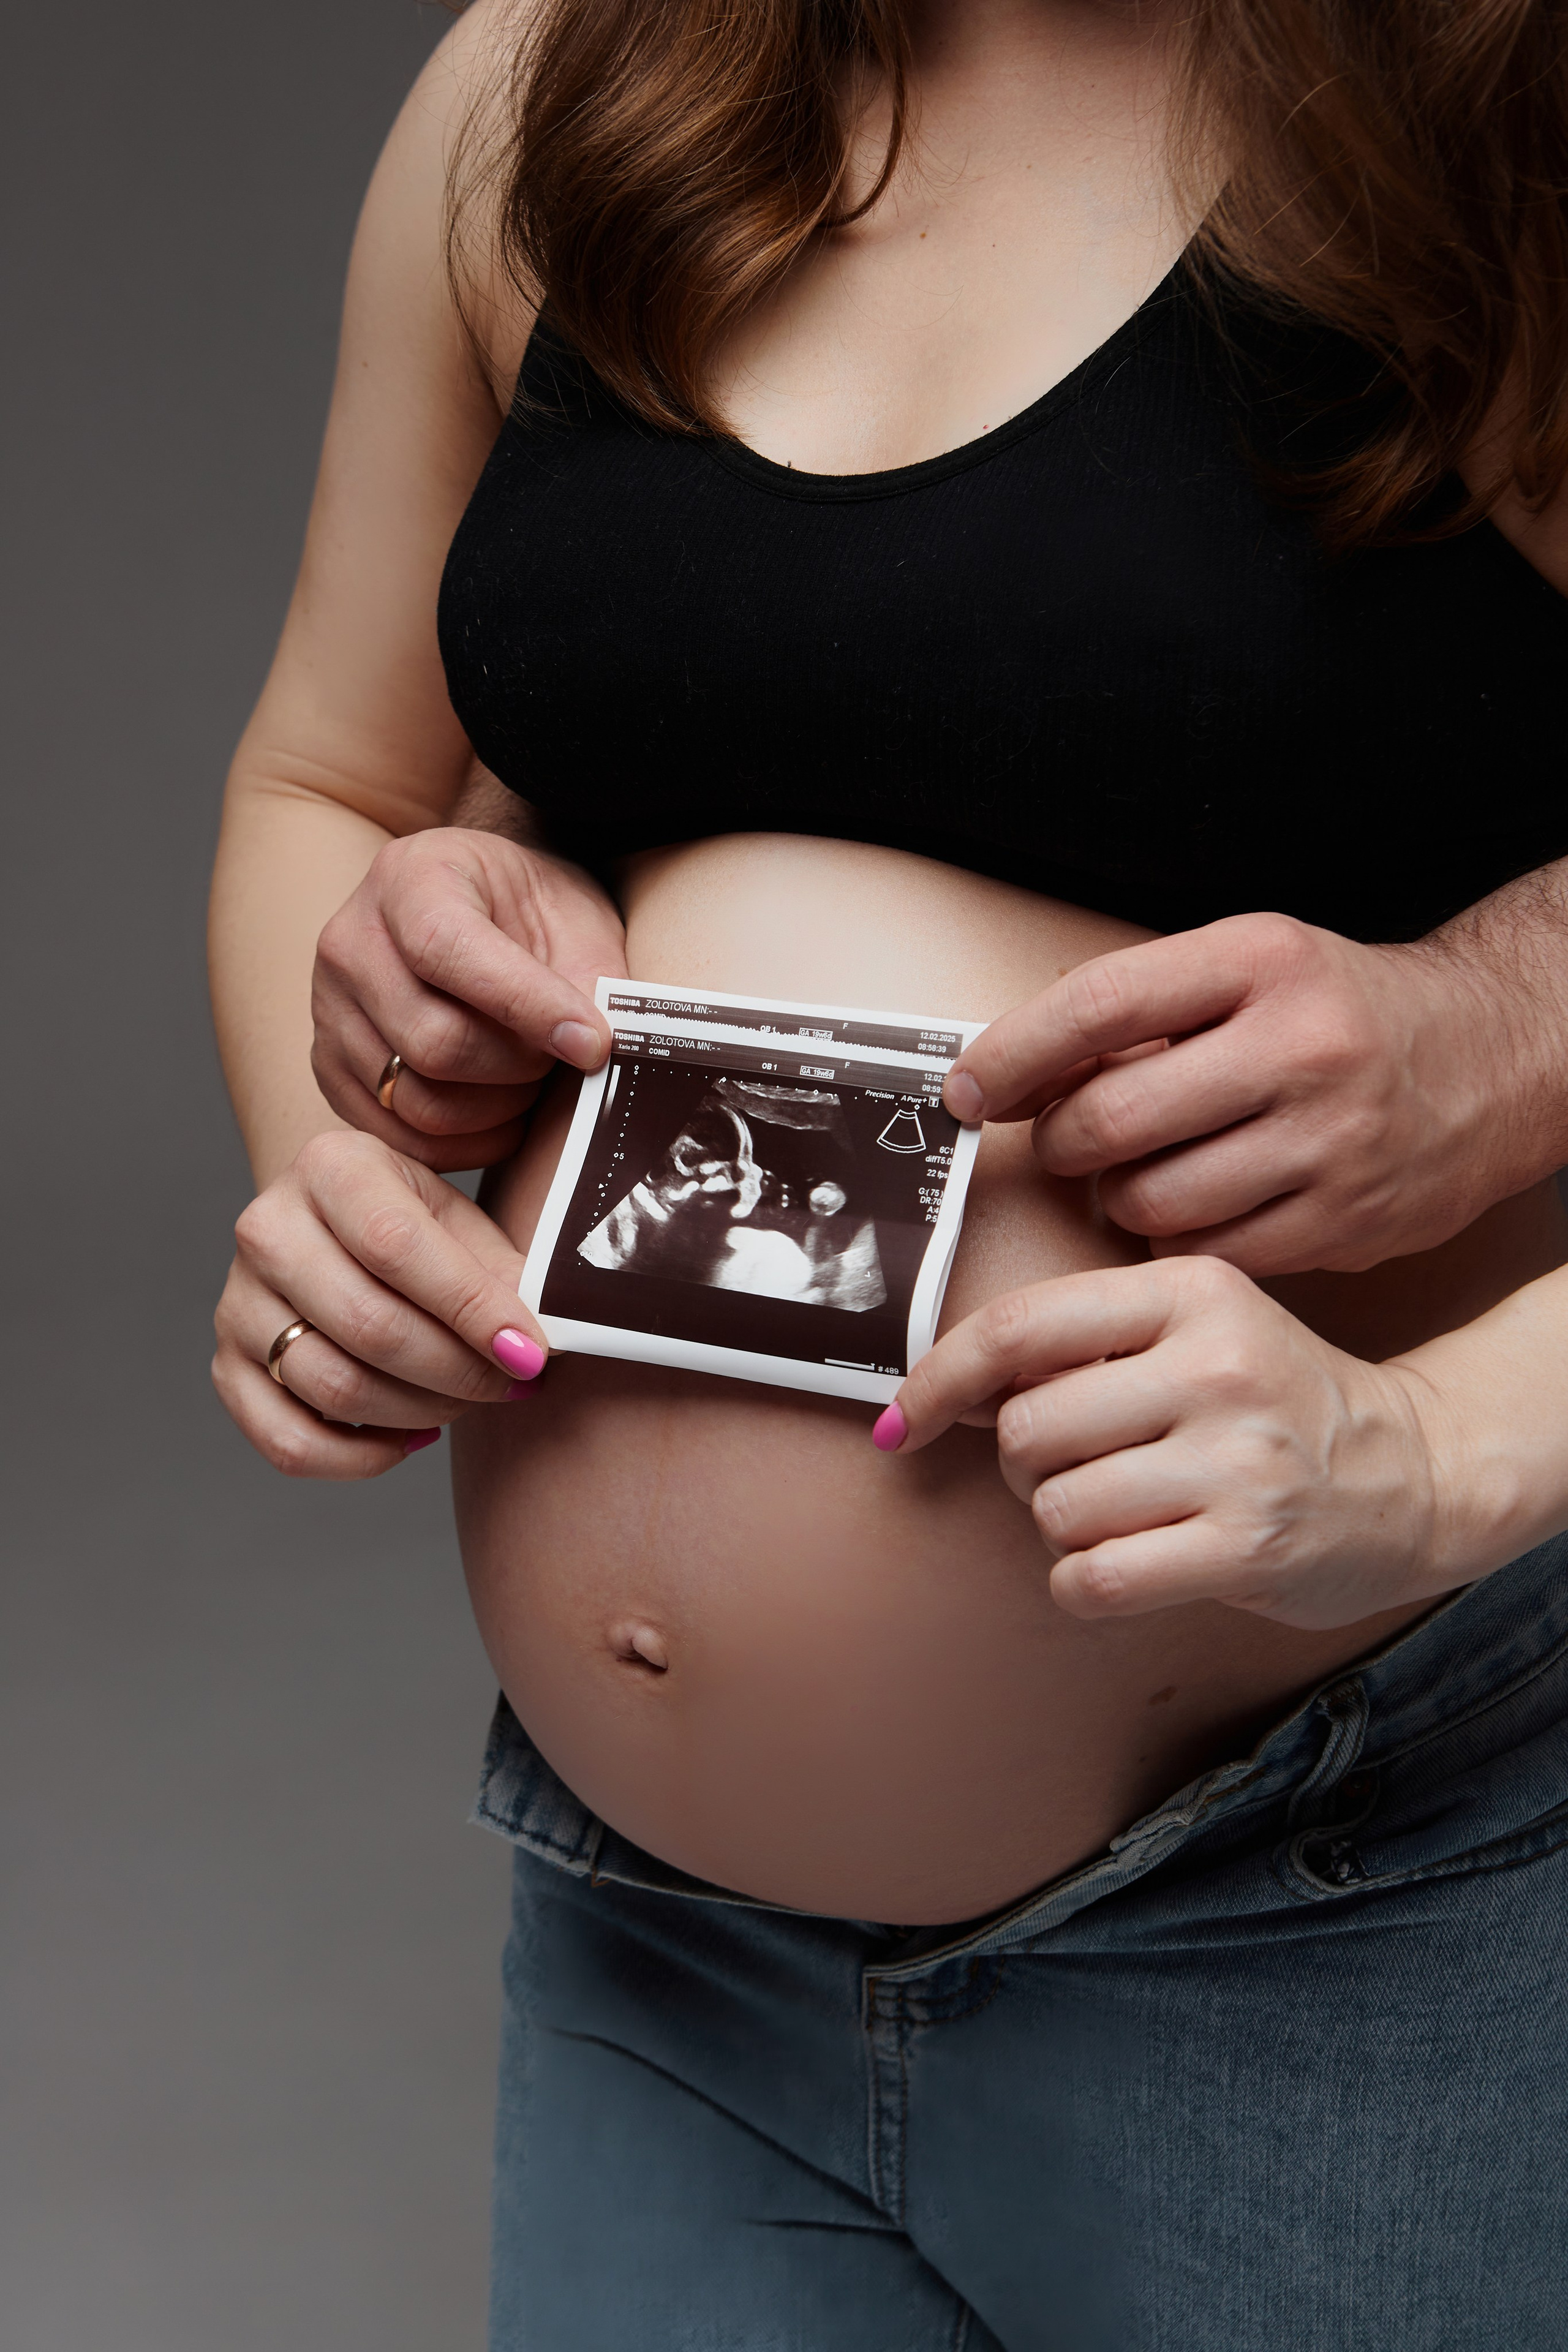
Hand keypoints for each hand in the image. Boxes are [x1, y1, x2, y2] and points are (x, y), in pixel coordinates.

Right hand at [212, 1130, 547, 1479]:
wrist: (337, 1226)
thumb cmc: (416, 1226)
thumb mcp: (463, 1221)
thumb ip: (504, 1273)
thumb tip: (543, 1342)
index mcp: (330, 1167)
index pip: (398, 1248)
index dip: (472, 1310)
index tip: (531, 1354)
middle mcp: (267, 1229)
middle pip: (368, 1326)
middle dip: (458, 1372)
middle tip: (512, 1385)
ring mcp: (237, 1302)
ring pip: (334, 1387)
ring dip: (421, 1412)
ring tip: (468, 1401)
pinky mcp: (227, 1367)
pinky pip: (290, 1442)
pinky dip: (362, 1457)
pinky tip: (413, 1437)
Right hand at [311, 828, 628, 1170]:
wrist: (473, 908)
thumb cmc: (527, 910)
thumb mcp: (573, 916)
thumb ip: (589, 976)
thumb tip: (598, 1047)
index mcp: (409, 878)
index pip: (449, 951)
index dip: (529, 1007)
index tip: (592, 1042)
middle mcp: (350, 942)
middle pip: (433, 1042)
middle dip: (519, 1066)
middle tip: (561, 1056)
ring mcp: (329, 1011)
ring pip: (416, 1101)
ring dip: (497, 1110)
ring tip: (531, 1080)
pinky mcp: (330, 1070)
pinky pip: (399, 1137)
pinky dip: (465, 1145)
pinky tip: (503, 1115)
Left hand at [882, 1256, 1448, 1629]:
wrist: (1416, 1474)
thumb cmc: (1277, 1404)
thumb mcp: (1197, 1330)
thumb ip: (1085, 1343)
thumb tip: (950, 1389)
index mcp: (1191, 1292)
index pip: (1020, 1328)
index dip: (939, 1378)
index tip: (906, 1418)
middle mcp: (1215, 1366)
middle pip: (1027, 1430)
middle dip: (1029, 1465)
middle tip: (1087, 1468)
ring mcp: (1236, 1460)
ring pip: (1056, 1508)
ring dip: (1066, 1528)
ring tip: (1130, 1513)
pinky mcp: (1246, 1548)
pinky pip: (1092, 1579)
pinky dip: (1087, 1583)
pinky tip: (1133, 1564)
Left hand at [943, 911, 1557, 1275]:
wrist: (1495, 1057)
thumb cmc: (1343, 1010)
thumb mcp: (1251, 966)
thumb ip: (1142, 1009)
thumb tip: (1007, 1071)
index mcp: (1262, 962)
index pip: (1095, 1008)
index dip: (1010, 1056)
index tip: (967, 1088)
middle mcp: (1300, 1047)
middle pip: (1108, 1119)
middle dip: (1058, 1141)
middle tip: (1062, 1140)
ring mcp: (1328, 1142)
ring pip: (1149, 1199)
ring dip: (1117, 1196)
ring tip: (1144, 1170)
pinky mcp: (1343, 1221)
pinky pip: (1205, 1251)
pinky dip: (1178, 1237)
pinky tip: (1199, 1205)